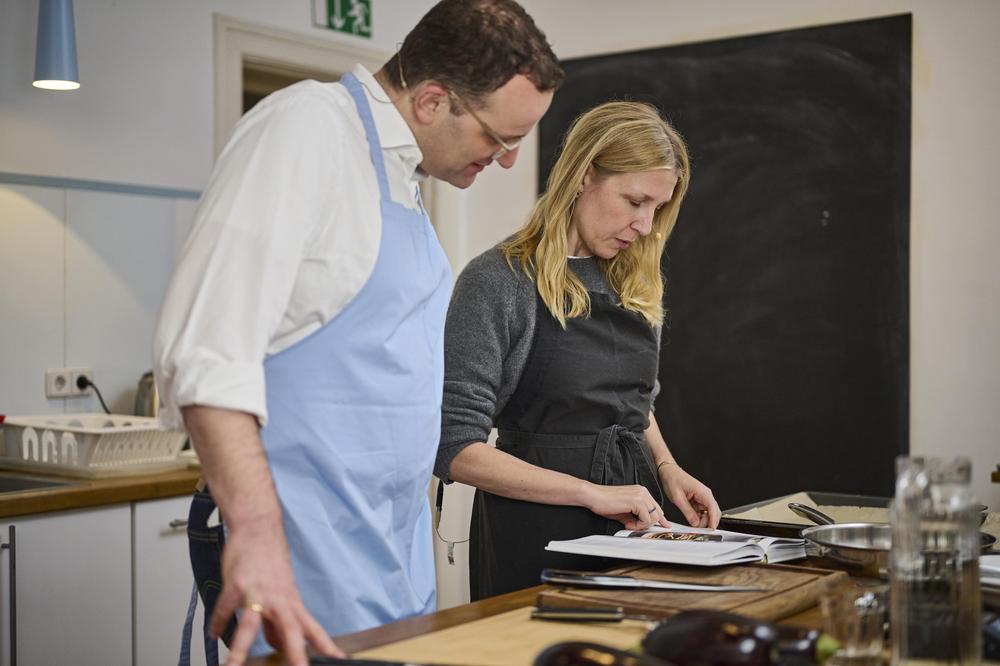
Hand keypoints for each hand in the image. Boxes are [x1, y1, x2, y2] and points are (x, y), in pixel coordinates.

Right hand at [213, 519, 343, 665]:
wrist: (258, 527)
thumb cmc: (269, 557)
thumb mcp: (281, 591)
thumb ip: (279, 620)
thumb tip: (278, 644)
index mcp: (291, 602)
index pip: (313, 628)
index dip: (325, 645)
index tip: (337, 660)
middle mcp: (278, 599)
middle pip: (290, 629)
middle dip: (295, 653)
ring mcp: (258, 591)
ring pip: (251, 623)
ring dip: (241, 647)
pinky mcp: (237, 583)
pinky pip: (225, 608)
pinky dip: (218, 622)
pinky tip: (213, 633)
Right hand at [582, 482, 670, 529]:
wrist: (593, 496)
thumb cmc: (605, 503)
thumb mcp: (624, 512)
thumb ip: (635, 517)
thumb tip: (641, 525)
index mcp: (640, 492)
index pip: (656, 507)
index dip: (661, 518)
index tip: (665, 525)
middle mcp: (643, 491)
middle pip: (657, 513)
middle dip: (648, 524)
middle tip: (633, 526)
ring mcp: (641, 495)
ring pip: (653, 517)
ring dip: (642, 525)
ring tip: (628, 524)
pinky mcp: (636, 501)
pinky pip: (646, 519)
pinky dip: (638, 525)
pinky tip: (627, 523)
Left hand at [658, 463, 720, 528]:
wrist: (668, 472)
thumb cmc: (673, 480)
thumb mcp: (678, 498)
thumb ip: (687, 512)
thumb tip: (695, 523)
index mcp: (703, 492)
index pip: (713, 508)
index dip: (713, 520)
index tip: (711, 530)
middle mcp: (705, 495)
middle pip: (714, 512)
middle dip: (708, 522)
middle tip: (699, 530)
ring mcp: (702, 497)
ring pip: (708, 513)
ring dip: (703, 521)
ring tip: (694, 526)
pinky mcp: (698, 500)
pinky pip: (702, 511)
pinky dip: (699, 517)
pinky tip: (693, 520)